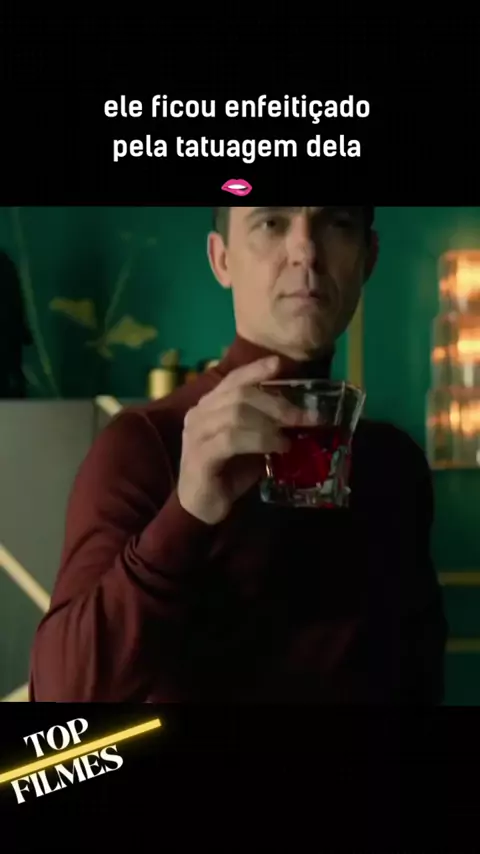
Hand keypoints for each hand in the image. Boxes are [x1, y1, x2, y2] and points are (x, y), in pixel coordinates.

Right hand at [177, 356, 301, 524]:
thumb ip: (263, 424)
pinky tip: (277, 446)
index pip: (233, 379)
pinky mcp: (200, 457)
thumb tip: (298, 414)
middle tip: (303, 415)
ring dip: (270, 423)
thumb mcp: (249, 442)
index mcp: (208, 406)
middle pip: (240, 394)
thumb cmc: (227, 473)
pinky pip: (232, 439)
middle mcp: (199, 415)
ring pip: (236, 413)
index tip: (280, 364)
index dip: (256, 370)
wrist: (202, 507)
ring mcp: (196, 435)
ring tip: (290, 435)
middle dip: (276, 402)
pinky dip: (260, 440)